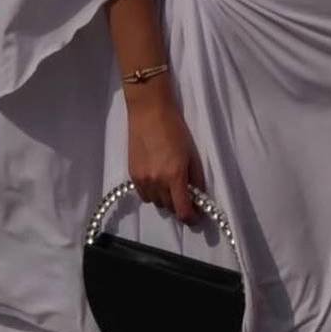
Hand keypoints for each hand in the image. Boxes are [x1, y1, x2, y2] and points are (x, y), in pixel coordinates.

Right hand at [127, 102, 206, 222]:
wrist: (149, 113)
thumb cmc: (175, 130)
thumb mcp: (192, 154)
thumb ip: (196, 178)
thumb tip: (198, 196)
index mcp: (175, 176)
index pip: (182, 211)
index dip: (191, 218)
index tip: (196, 217)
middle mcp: (157, 182)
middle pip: (169, 208)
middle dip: (179, 207)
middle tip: (186, 198)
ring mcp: (142, 180)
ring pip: (156, 203)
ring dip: (165, 200)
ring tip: (171, 188)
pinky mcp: (132, 175)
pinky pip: (144, 195)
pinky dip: (153, 194)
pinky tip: (157, 182)